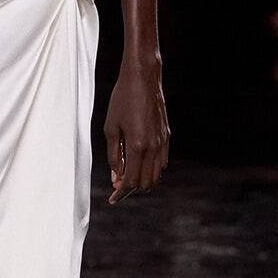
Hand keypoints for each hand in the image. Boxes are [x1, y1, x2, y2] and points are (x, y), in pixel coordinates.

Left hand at [104, 57, 168, 203]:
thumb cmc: (122, 100)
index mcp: (137, 146)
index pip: (131, 181)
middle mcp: (153, 147)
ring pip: (156, 175)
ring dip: (142, 181)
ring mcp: (163, 142)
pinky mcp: (167, 136)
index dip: (121, 193)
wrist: (143, 79)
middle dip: (131, 190)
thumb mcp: (111, 128)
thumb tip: (115, 177)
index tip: (113, 199)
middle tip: (117, 188)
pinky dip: (151, 170)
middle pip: (145, 183)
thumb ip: (114, 155)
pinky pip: (162, 162)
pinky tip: (139, 165)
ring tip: (127, 178)